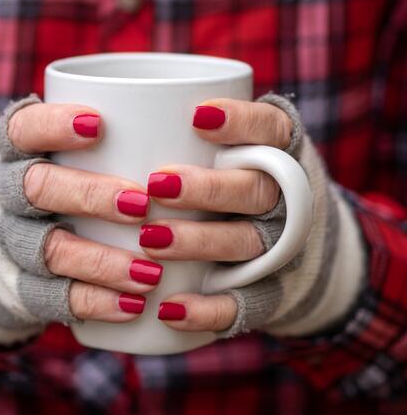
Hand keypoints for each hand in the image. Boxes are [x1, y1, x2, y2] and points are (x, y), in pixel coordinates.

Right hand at [0, 95, 164, 335]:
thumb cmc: (57, 184)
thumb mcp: (62, 152)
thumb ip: (108, 137)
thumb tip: (200, 114)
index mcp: (13, 151)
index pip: (23, 130)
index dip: (53, 126)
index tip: (98, 125)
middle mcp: (3, 195)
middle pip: (36, 189)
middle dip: (89, 195)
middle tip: (141, 204)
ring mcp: (10, 244)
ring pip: (47, 251)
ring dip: (100, 262)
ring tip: (151, 272)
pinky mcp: (21, 287)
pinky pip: (52, 298)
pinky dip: (95, 302)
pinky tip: (133, 307)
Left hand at [144, 95, 360, 337]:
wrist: (305, 255)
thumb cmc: (242, 186)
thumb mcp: (238, 152)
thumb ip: (193, 134)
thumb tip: (108, 105)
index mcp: (281, 156)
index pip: (271, 130)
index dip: (241, 122)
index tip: (197, 117)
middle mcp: (287, 200)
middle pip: (255, 190)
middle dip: (207, 188)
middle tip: (156, 185)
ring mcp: (280, 249)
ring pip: (245, 244)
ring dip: (198, 241)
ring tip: (149, 241)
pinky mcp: (268, 294)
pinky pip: (243, 305)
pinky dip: (207, 309)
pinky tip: (169, 309)